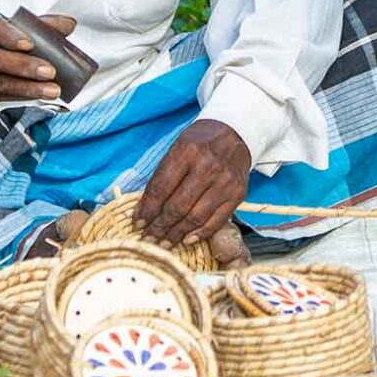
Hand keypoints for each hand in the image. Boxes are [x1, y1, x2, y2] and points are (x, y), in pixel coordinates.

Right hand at [0, 9, 78, 106]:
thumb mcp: (14, 26)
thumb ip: (40, 24)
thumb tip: (68, 24)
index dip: (7, 35)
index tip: (29, 43)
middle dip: (24, 66)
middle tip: (49, 71)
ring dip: (29, 87)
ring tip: (52, 89)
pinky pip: (1, 97)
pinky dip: (24, 97)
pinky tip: (40, 95)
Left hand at [138, 118, 251, 244]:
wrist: (235, 133)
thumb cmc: (200, 142)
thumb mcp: (177, 149)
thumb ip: (162, 177)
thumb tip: (144, 212)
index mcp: (186, 151)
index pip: (161, 188)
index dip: (147, 210)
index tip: (137, 224)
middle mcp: (207, 166)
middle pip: (177, 206)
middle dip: (159, 227)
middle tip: (148, 239)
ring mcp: (225, 181)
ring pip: (196, 217)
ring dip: (177, 234)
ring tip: (164, 243)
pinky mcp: (238, 193)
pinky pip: (217, 221)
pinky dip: (200, 234)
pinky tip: (186, 240)